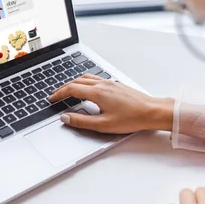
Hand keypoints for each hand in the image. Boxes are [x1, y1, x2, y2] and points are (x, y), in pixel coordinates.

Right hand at [48, 75, 174, 133]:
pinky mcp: (116, 84)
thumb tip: (66, 117)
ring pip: (86, 78)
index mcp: (98, 93)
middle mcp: (103, 84)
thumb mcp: (103, 125)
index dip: (59, 94)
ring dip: (74, 82)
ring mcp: (110, 83)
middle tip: (56, 95)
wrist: (152, 111)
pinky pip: (95, 79)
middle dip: (64, 87)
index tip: (52, 98)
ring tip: (68, 90)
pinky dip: (85, 82)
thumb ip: (82, 121)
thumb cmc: (132, 118)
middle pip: (77, 81)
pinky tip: (87, 89)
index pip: (72, 89)